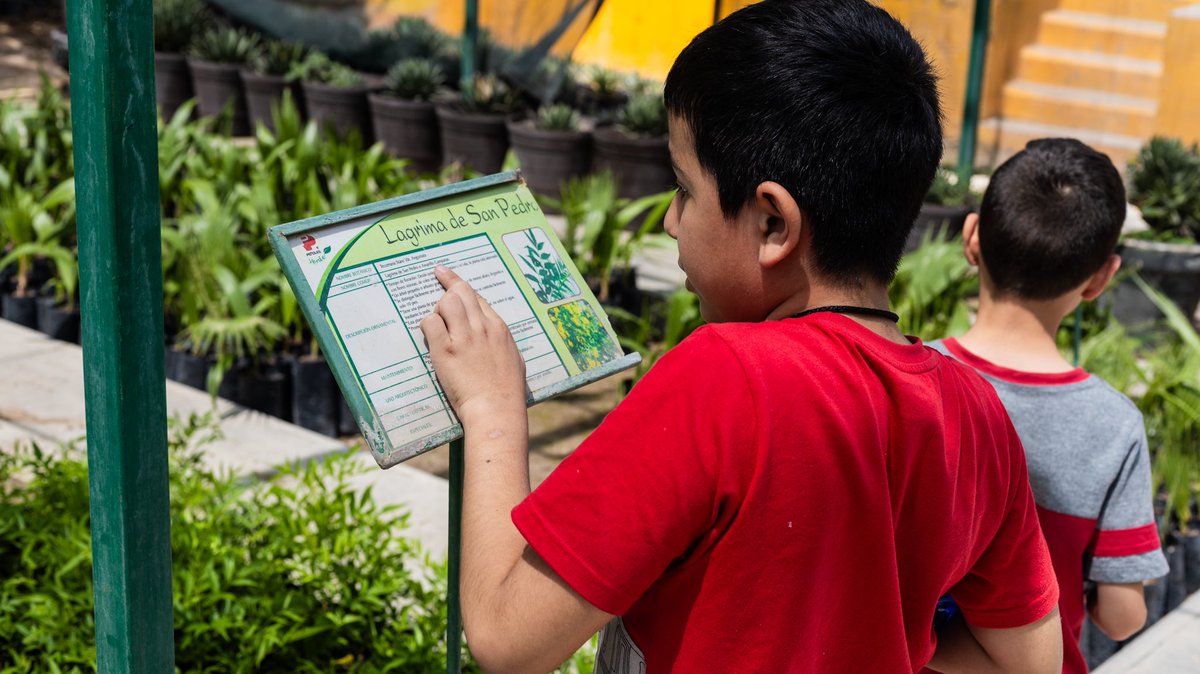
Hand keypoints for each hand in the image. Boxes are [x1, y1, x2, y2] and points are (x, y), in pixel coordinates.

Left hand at [420, 265, 526, 424]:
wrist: (496, 407)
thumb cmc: (507, 389)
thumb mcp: (513, 358)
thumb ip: (501, 342)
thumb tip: (494, 337)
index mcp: (498, 327)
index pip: (475, 295)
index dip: (457, 283)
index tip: (443, 274)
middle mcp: (481, 327)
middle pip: (460, 292)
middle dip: (446, 290)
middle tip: (435, 294)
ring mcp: (463, 337)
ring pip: (445, 302)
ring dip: (438, 309)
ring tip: (438, 326)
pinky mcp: (445, 350)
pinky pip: (430, 323)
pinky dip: (427, 325)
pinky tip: (430, 338)